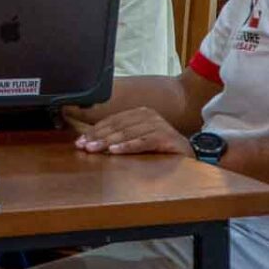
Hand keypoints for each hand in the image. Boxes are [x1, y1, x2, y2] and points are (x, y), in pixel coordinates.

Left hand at [74, 107, 190, 155]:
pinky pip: (143, 142)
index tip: (79, 141)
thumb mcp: (137, 139)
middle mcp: (148, 116)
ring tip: (93, 149)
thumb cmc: (159, 149)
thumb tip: (90, 140)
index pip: (112, 121)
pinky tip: (115, 151)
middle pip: (117, 127)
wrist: (188, 155)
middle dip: (97, 137)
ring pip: (127, 134)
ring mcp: (158, 125)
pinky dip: (128, 147)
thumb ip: (119, 136)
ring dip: (108, 142)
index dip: (94, 131)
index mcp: (139, 113)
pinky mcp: (166, 138)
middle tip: (82, 146)